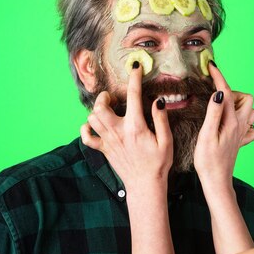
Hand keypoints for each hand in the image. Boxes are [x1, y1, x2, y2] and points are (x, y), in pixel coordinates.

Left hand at [80, 62, 172, 200]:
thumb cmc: (158, 164)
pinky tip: (94, 126)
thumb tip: (157, 101)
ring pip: (92, 119)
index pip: (133, 95)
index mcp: (136, 127)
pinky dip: (86, 129)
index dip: (134, 78)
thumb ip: (161, 120)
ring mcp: (108, 141)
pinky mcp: (104, 150)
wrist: (145, 186)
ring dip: (97, 110)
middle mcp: (118, 132)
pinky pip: (87, 138)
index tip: (136, 67)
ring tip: (108, 109)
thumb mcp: (166, 141)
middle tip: (114, 97)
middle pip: (100, 107)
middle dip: (104, 97)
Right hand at [193, 62, 253, 192]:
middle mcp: (241, 125)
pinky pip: (248, 125)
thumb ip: (214, 113)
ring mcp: (242, 133)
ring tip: (222, 109)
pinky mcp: (240, 141)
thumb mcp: (206, 135)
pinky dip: (242, 120)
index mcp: (231, 121)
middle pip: (246, 99)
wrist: (217, 182)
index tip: (211, 66)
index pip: (226, 92)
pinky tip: (230, 124)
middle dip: (233, 92)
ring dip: (238, 105)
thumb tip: (220, 93)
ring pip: (250, 111)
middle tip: (216, 98)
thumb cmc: (208, 161)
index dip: (219, 77)